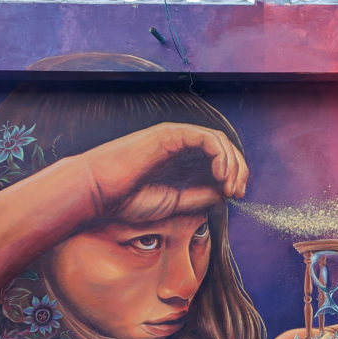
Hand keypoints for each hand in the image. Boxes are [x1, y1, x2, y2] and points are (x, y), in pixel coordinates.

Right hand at [79, 123, 248, 214]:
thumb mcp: (174, 204)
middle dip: (239, 169)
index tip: (237, 196)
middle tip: (238, 192)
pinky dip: (220, 154)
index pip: (220, 160)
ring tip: (229, 186)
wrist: (99, 194)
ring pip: (219, 141)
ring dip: (232, 163)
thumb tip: (225, 193)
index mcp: (182, 163)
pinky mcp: (170, 134)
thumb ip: (200, 197)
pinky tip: (218, 174)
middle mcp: (181, 147)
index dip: (235, 175)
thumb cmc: (127, 200)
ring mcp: (176, 138)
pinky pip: (206, 138)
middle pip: (225, 148)